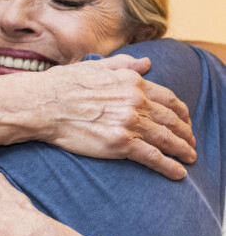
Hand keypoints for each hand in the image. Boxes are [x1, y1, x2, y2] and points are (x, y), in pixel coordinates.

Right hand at [37, 55, 195, 179]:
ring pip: (166, 139)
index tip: (184, 119)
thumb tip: (146, 63)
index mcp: (132, 83)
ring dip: (183, 149)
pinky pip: (153, 157)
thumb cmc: (63, 85)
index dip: (180, 111)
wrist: (43, 104)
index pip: (168, 98)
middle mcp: (136, 102)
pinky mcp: (119, 144)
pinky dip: (169, 166)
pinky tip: (178, 172)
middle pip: (171, 120)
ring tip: (190, 157)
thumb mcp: (97, 66)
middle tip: (191, 142)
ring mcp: (129, 123)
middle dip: (185, 132)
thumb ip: (125, 64)